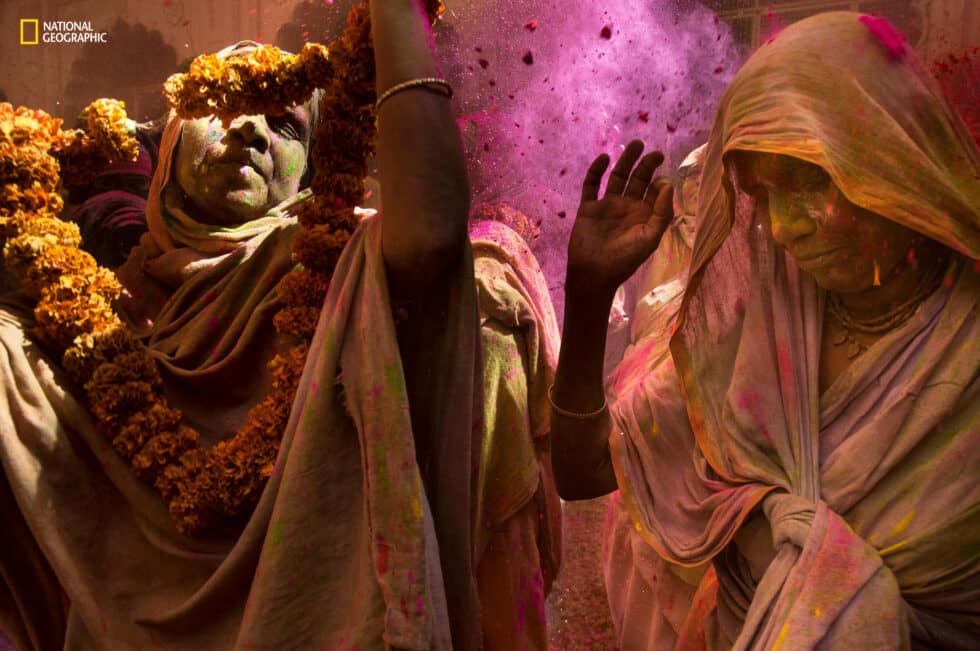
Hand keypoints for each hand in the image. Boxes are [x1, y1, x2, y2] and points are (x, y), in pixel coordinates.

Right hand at [566, 140, 672, 302]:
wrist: (594, 273)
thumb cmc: (625, 259)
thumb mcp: (650, 238)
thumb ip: (661, 213)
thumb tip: (667, 184)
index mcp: (643, 216)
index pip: (654, 192)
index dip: (659, 183)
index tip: (662, 179)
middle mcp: (626, 207)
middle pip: (637, 180)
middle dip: (646, 165)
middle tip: (655, 152)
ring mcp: (606, 206)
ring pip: (616, 177)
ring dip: (625, 161)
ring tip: (635, 144)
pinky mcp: (588, 207)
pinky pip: (591, 185)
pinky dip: (596, 171)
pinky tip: (604, 158)